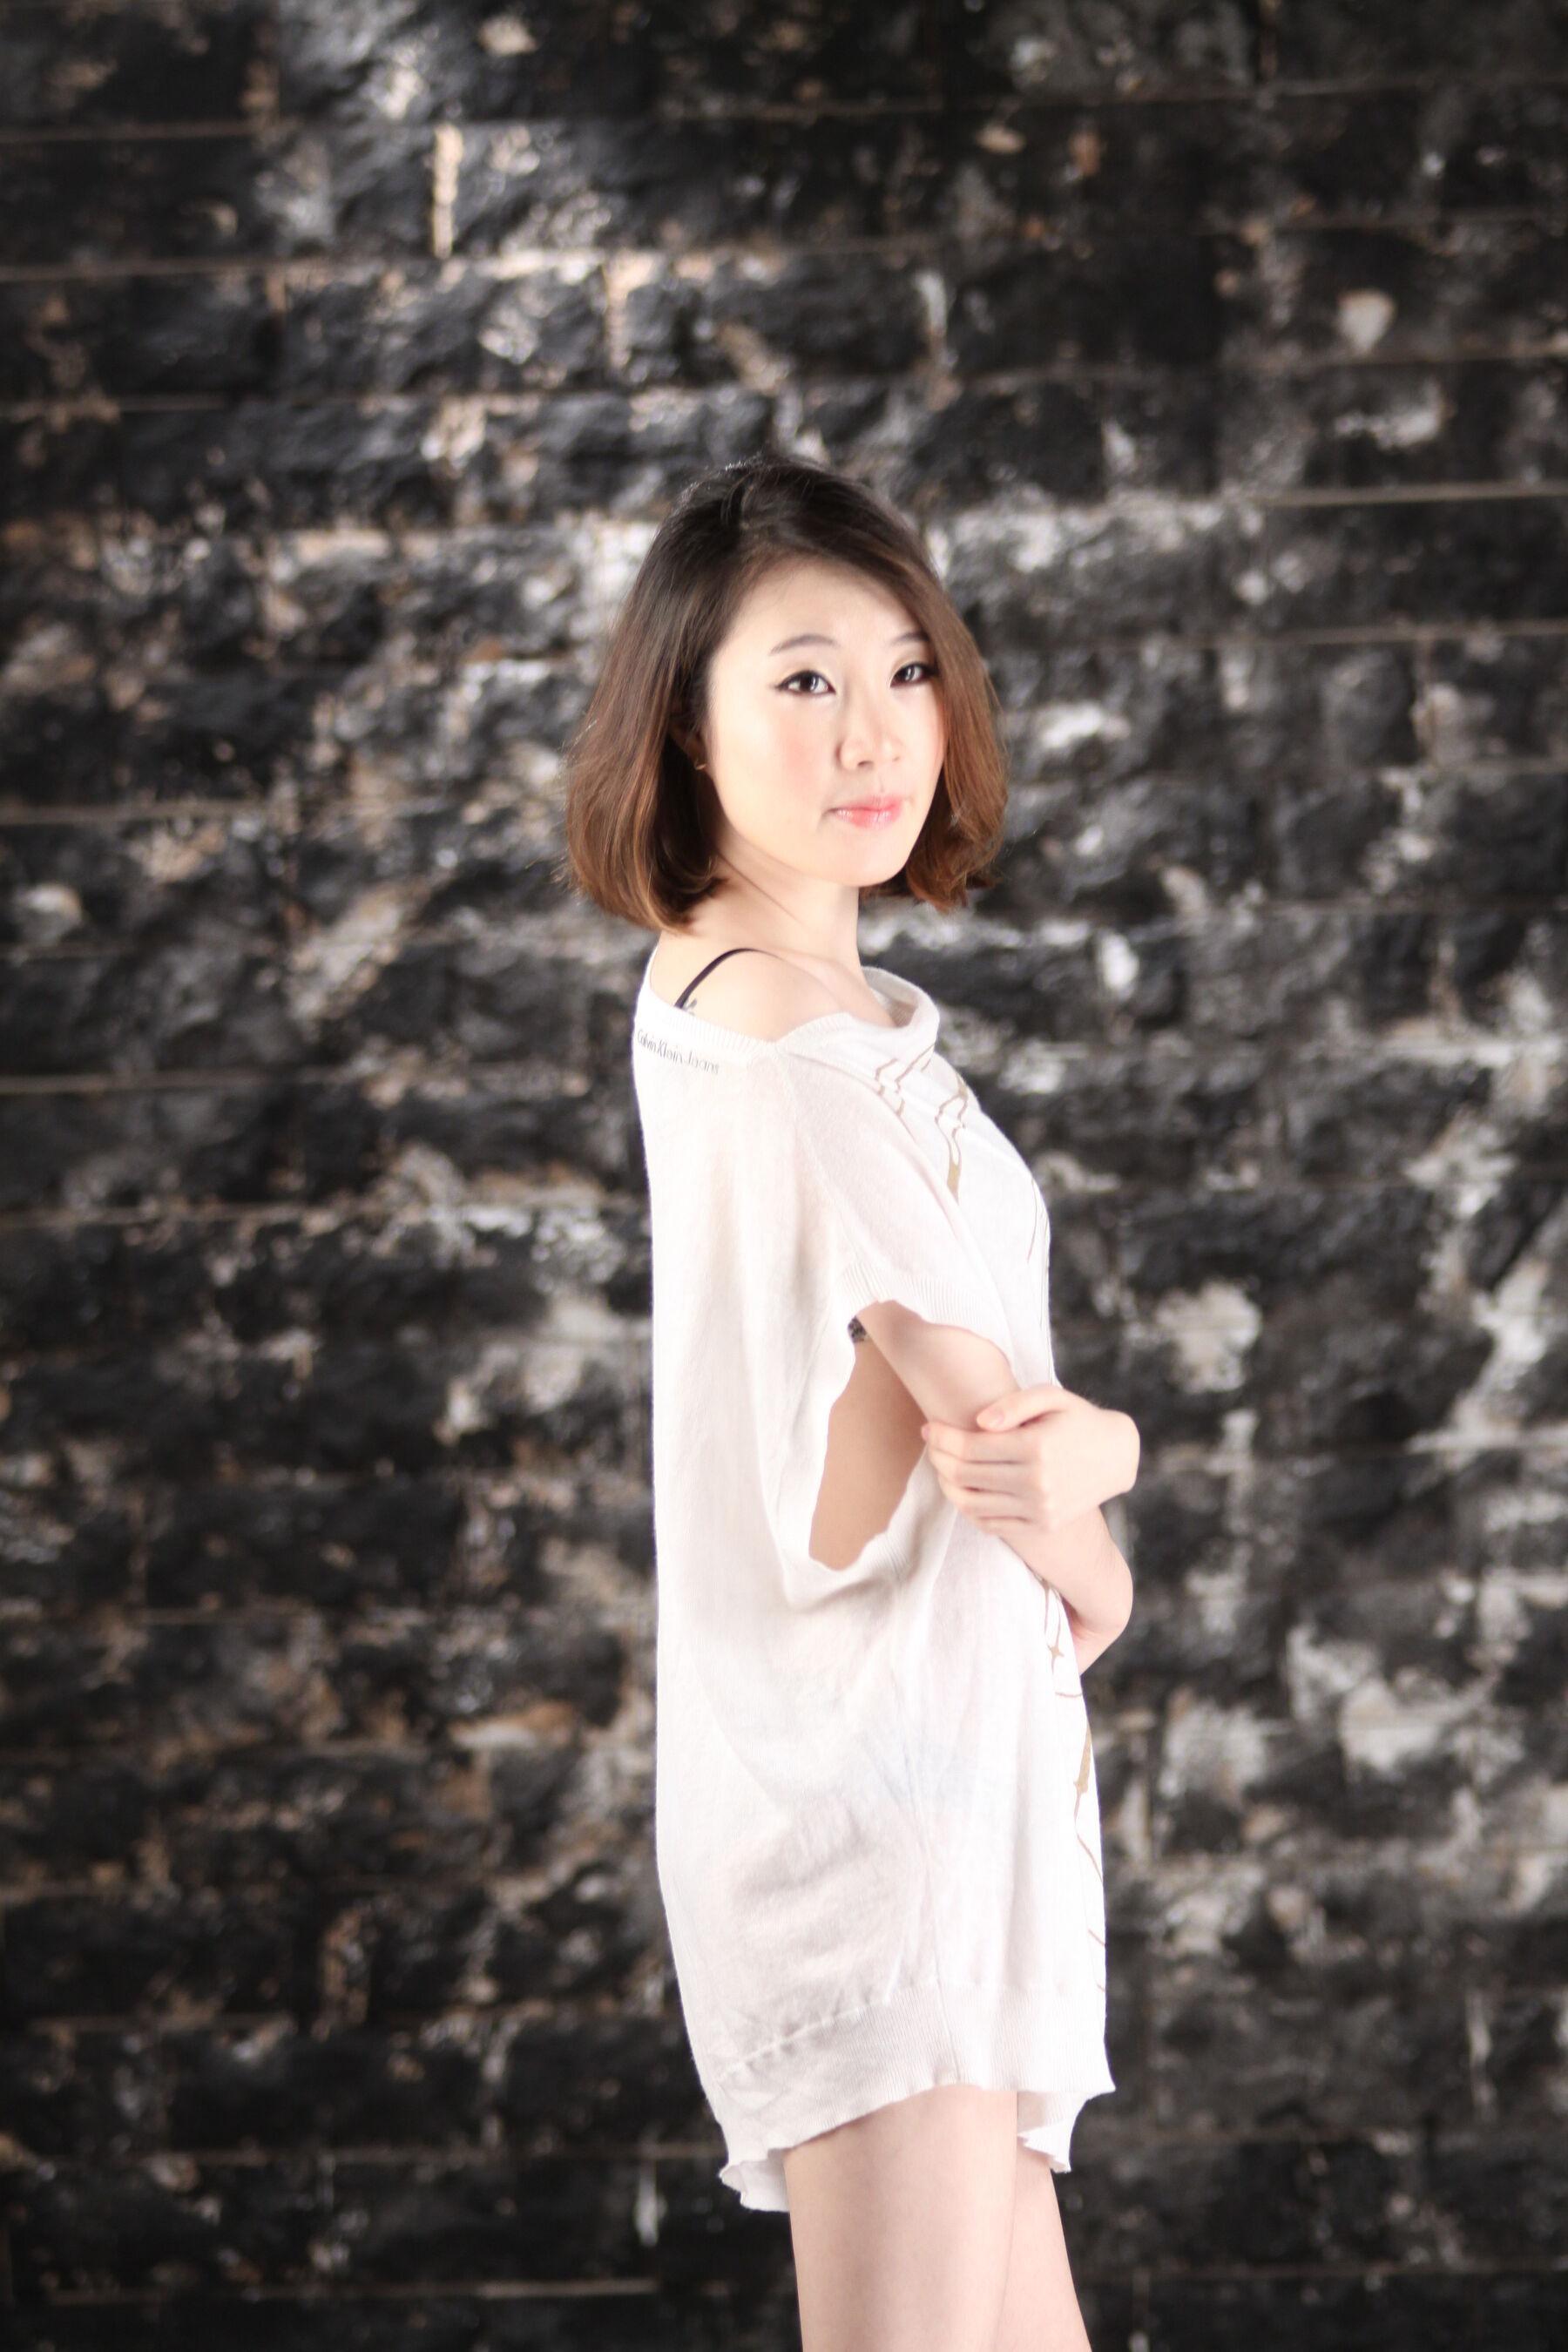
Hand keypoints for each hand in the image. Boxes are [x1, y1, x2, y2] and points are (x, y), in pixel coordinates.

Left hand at [919, 1385, 1137, 1540]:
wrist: (1115, 1456)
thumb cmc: (1076, 1419)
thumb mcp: (1052, 1397)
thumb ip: (1013, 1404)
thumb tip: (979, 1422)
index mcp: (1036, 1447)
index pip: (968, 1448)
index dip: (941, 1437)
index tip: (928, 1428)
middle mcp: (1036, 1483)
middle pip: (964, 1475)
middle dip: (938, 1458)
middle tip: (931, 1445)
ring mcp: (1039, 1509)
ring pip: (971, 1503)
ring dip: (947, 1484)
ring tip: (942, 1466)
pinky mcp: (1041, 1526)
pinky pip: (990, 1524)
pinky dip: (968, 1508)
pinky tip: (963, 1489)